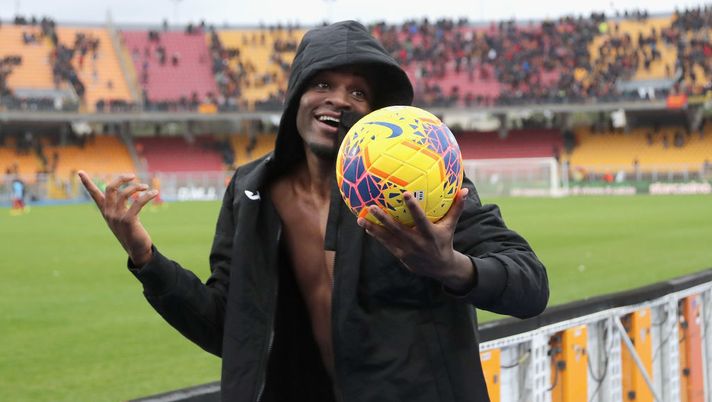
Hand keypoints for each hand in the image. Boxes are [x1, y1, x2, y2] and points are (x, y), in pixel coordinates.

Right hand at [78, 171, 157, 265]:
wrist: (136, 249)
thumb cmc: (130, 231)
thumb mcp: (121, 217)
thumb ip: (121, 205)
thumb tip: (126, 192)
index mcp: (105, 210)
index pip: (94, 194)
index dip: (87, 183)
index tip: (79, 172)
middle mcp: (109, 212)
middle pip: (110, 188)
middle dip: (121, 179)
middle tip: (132, 176)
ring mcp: (117, 217)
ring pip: (124, 194)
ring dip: (136, 187)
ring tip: (146, 187)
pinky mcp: (128, 221)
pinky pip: (137, 203)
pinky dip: (146, 196)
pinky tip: (154, 193)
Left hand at [357, 188, 474, 291]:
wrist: (440, 268)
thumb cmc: (445, 241)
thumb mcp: (451, 226)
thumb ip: (456, 208)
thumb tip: (464, 190)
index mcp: (430, 234)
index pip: (420, 219)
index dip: (413, 207)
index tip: (405, 194)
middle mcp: (416, 243)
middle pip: (397, 229)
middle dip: (384, 218)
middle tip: (372, 206)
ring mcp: (406, 250)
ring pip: (387, 238)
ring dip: (373, 227)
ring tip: (360, 218)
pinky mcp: (400, 255)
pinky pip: (385, 243)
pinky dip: (375, 234)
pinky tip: (365, 225)